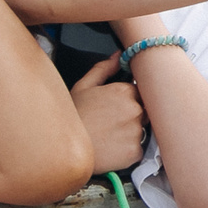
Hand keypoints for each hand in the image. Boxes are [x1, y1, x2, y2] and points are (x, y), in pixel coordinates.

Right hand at [70, 54, 146, 173]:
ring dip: (131, 132)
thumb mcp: (83, 86)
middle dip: (133, 114)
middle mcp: (135, 110)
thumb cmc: (72, 116)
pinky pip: (138, 149)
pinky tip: (111, 148)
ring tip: (110, 135)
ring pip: (142, 129)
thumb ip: (104, 69)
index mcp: (125, 91)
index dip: (129, 98)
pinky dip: (128, 150)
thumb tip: (118, 56)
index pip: (140, 91)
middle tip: (113, 122)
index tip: (117, 106)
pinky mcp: (134, 152)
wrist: (61, 148)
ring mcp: (136, 132)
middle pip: (145, 110)